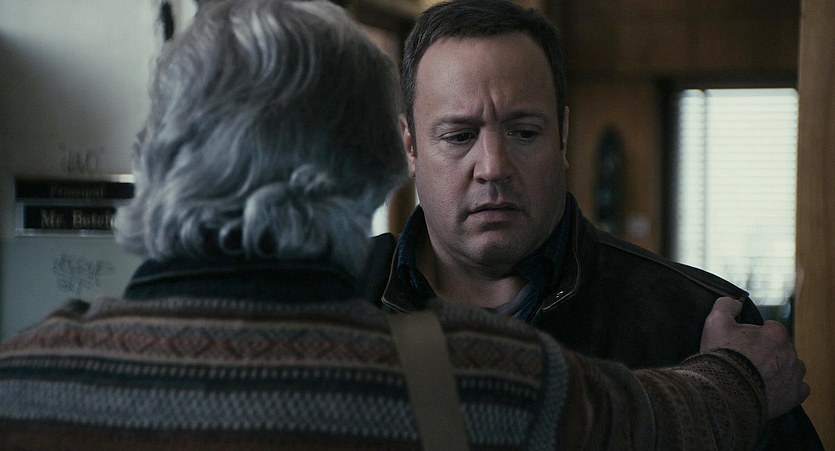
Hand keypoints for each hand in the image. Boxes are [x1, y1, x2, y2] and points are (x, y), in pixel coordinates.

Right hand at [701, 297, 809, 418]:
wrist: (725, 392)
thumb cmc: (722, 355)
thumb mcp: (716, 322)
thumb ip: (727, 306)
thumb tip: (736, 302)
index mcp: (775, 334)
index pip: (772, 329)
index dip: (758, 335)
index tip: (745, 343)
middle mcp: (789, 353)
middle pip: (783, 348)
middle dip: (769, 352)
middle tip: (749, 361)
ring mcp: (793, 375)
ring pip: (793, 367)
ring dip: (781, 369)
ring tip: (760, 376)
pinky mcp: (794, 395)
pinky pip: (799, 388)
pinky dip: (789, 387)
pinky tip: (773, 388)